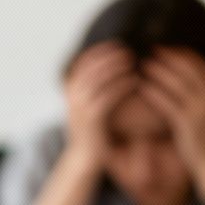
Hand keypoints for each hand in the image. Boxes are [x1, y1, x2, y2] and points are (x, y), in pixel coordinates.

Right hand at [61, 42, 136, 168]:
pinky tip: (135, 80)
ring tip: (132, 60)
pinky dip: (121, 85)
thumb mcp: (86, 107)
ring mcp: (80, 108)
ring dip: (115, 67)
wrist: (83, 160)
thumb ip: (92, 90)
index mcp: (69, 92)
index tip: (116, 44)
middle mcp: (72, 97)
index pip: (82, 63)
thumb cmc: (91, 132)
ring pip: (98, 79)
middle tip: (127, 49)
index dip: (98, 51)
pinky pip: (108, 96)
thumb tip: (106, 69)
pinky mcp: (92, 119)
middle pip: (90, 67)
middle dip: (108, 56)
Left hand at [140, 47, 204, 196]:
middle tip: (151, 49)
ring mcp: (202, 109)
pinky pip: (168, 103)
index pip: (199, 64)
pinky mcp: (188, 124)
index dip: (180, 54)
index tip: (165, 48)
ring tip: (143, 64)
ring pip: (177, 83)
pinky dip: (154, 93)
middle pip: (188, 69)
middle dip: (168, 57)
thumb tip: (190, 74)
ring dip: (158, 71)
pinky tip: (141, 87)